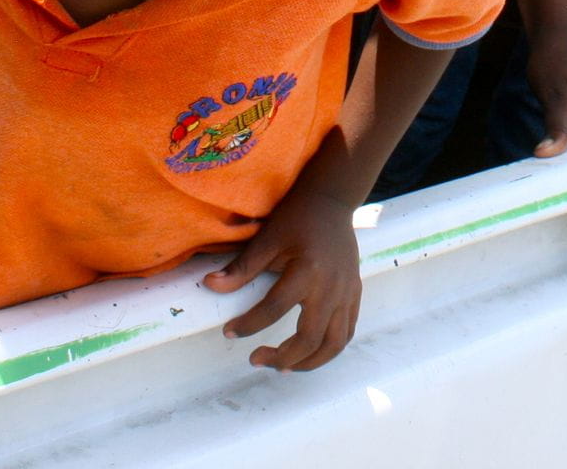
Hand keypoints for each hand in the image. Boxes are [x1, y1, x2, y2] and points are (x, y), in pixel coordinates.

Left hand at [202, 181, 362, 370]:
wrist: (332, 200)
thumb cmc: (297, 217)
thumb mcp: (267, 239)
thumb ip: (242, 268)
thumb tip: (211, 286)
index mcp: (308, 270)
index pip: (274, 309)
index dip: (249, 325)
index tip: (228, 333)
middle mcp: (332, 287)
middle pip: (309, 338)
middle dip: (281, 357)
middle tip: (255, 359)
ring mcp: (347, 293)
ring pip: (333, 344)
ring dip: (308, 362)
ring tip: (283, 366)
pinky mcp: (355, 294)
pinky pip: (346, 333)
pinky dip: (328, 350)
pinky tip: (309, 353)